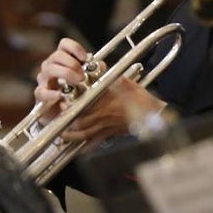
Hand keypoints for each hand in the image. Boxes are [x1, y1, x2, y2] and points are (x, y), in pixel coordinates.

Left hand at [33, 37, 165, 145]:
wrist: (152, 113)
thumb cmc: (138, 97)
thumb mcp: (122, 81)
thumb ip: (107, 73)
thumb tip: (97, 64)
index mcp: (105, 103)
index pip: (82, 108)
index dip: (70, 108)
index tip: (63, 103)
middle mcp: (104, 117)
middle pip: (80, 125)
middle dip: (68, 124)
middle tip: (60, 119)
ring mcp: (107, 128)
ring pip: (85, 136)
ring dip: (72, 136)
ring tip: (63, 135)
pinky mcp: (111, 135)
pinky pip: (96, 144)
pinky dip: (86, 147)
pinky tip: (78, 148)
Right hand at [34, 38, 90, 113]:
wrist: (67, 112)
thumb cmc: (79, 93)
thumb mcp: (91, 82)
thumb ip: (96, 72)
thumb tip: (101, 64)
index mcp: (62, 59)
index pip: (64, 45)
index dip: (74, 48)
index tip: (84, 58)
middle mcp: (51, 65)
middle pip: (57, 55)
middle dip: (71, 63)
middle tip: (82, 74)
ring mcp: (44, 79)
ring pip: (48, 69)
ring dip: (64, 73)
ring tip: (77, 82)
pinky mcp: (40, 95)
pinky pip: (41, 91)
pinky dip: (50, 93)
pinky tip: (59, 95)